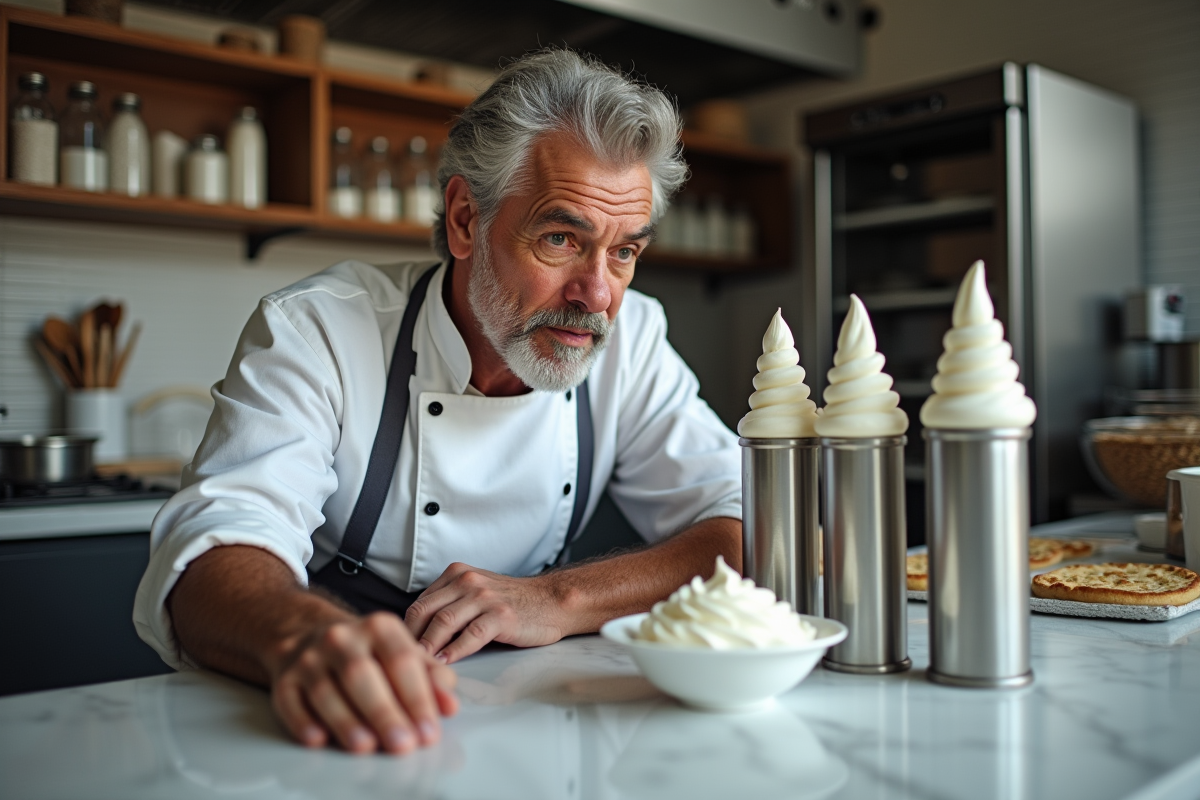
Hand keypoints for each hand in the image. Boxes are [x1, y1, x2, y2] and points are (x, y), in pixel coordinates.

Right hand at [269, 611, 459, 754]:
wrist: (307, 633)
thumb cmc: (365, 650)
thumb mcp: (401, 652)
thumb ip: (430, 678)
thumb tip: (449, 706)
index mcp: (379, 627)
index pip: (402, 661)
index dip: (418, 698)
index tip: (430, 731)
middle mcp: (342, 637)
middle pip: (362, 675)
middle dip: (384, 712)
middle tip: (403, 744)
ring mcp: (309, 657)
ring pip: (326, 690)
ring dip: (346, 721)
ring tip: (367, 746)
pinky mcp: (283, 678)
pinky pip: (290, 700)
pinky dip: (303, 721)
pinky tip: (318, 739)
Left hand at [404, 563, 567, 664]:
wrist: (550, 601)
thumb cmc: (511, 602)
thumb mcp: (475, 592)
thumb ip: (448, 603)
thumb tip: (415, 632)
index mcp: (456, 574)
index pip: (419, 603)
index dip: (405, 630)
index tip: (398, 650)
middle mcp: (468, 581)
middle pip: (425, 611)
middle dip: (410, 639)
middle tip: (401, 662)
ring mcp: (485, 597)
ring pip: (444, 622)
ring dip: (428, 646)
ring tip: (419, 664)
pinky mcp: (501, 615)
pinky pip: (471, 634)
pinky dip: (455, 651)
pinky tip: (446, 662)